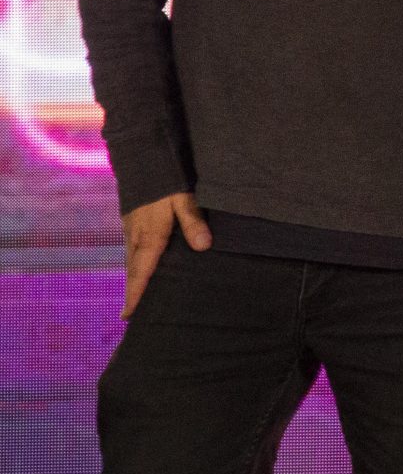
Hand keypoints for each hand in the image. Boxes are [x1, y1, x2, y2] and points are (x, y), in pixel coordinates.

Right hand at [120, 191, 210, 318]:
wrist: (141, 158)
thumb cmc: (164, 179)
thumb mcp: (183, 198)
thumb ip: (193, 222)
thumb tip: (204, 247)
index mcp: (149, 236)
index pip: (140, 273)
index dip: (135, 295)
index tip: (128, 316)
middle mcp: (135, 237)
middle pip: (132, 271)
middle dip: (132, 292)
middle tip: (132, 313)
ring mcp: (131, 229)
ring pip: (131, 260)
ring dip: (133, 278)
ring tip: (138, 295)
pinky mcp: (131, 221)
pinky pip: (132, 249)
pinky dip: (135, 263)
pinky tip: (143, 265)